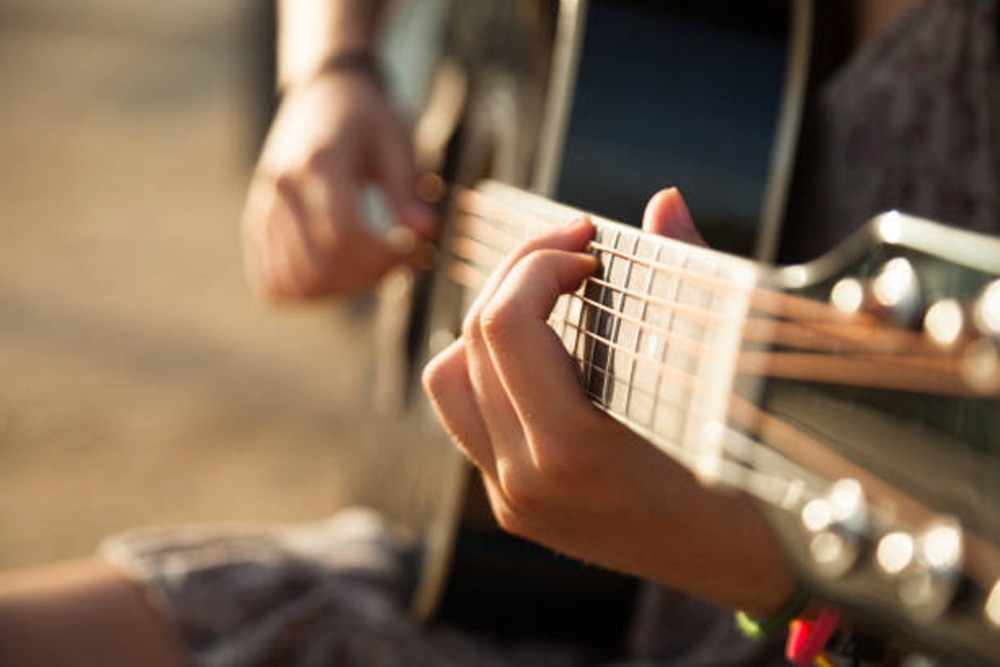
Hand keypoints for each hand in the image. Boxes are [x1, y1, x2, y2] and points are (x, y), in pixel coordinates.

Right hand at [242, 71, 434, 301]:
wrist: (323, 91)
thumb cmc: (367, 117)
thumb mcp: (396, 142)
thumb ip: (407, 189)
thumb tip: (426, 231)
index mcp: (318, 161)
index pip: (342, 234)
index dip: (383, 257)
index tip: (416, 251)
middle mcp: (281, 186)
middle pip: (320, 264)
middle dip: (369, 277)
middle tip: (401, 263)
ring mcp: (263, 207)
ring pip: (297, 281)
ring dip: (342, 290)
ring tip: (373, 269)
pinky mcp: (256, 222)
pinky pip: (273, 282)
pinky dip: (308, 292)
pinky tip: (339, 274)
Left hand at [423, 189, 794, 614]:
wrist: (752, 571)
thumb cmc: (759, 477)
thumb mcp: (728, 379)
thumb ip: (688, 279)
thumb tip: (664, 201)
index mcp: (571, 452)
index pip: (505, 325)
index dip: (538, 261)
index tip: (589, 243)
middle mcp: (524, 482)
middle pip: (472, 340)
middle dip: (517, 273)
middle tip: (572, 249)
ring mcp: (513, 499)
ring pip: (449, 380)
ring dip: (490, 322)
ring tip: (549, 295)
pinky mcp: (514, 505)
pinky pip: (467, 417)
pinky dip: (492, 367)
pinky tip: (545, 348)